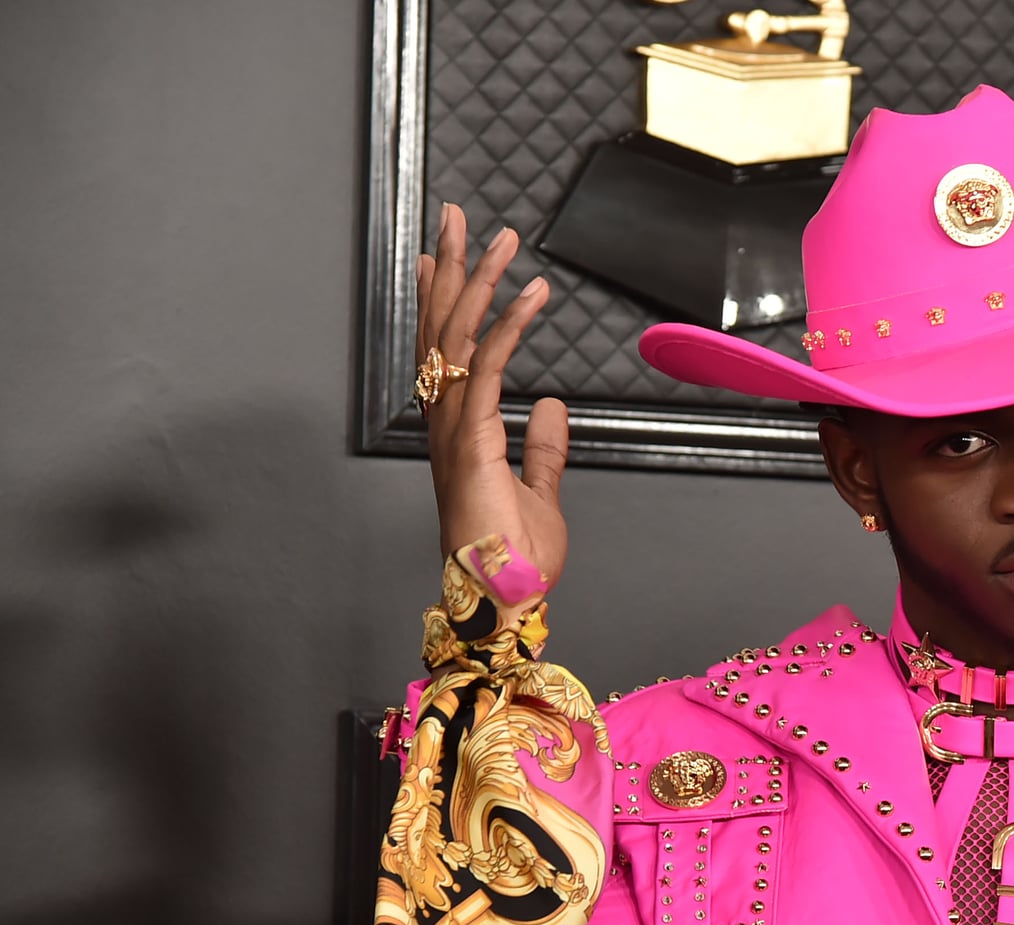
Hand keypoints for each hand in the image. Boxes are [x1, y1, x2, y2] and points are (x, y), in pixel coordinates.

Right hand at [417, 203, 569, 583]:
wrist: (504, 599)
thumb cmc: (513, 559)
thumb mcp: (538, 492)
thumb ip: (543, 449)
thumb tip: (551, 408)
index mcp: (456, 432)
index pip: (445, 349)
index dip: (444, 298)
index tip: (443, 254)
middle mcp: (445, 423)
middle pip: (440, 328)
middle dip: (449, 267)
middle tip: (457, 215)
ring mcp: (454, 430)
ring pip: (458, 337)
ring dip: (479, 281)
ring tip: (500, 236)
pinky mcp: (474, 440)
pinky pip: (489, 367)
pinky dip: (509, 325)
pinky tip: (529, 293)